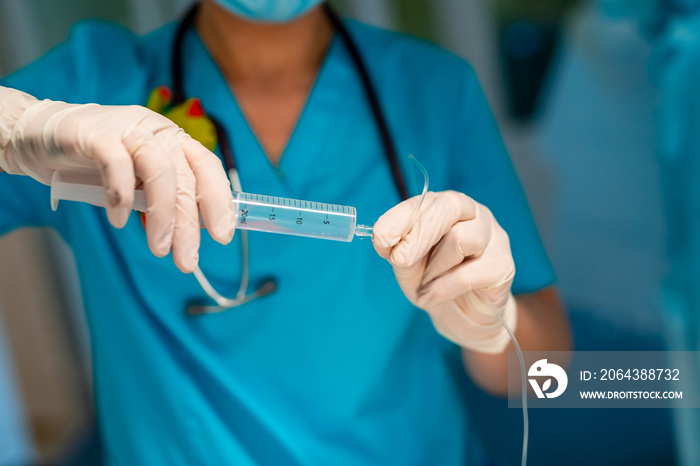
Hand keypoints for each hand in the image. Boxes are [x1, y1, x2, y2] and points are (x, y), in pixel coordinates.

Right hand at [0, 87, 234, 272]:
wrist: (38, 136)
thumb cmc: (94, 163)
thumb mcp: (137, 181)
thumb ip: (162, 197)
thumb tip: (194, 232)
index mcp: (173, 140)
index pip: (207, 167)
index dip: (219, 200)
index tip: (223, 236)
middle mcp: (155, 131)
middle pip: (184, 177)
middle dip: (190, 224)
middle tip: (188, 260)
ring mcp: (126, 129)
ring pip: (159, 170)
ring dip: (163, 214)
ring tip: (160, 248)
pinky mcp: (93, 133)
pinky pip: (116, 162)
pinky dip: (122, 194)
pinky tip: (120, 220)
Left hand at [372, 191, 516, 353]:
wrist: (467, 319)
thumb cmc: (436, 283)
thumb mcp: (408, 266)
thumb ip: (398, 250)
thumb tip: (384, 239)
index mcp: (446, 208)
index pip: (425, 202)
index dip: (400, 217)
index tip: (381, 237)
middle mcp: (473, 214)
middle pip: (449, 207)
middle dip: (419, 233)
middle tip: (399, 260)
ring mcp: (493, 237)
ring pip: (460, 238)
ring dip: (434, 267)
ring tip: (425, 285)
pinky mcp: (503, 266)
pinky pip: (467, 274)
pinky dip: (442, 289)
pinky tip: (431, 298)